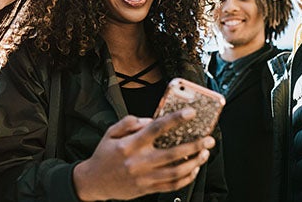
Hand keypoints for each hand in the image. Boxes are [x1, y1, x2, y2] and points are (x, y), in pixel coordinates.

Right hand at [73, 108, 214, 200]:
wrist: (93, 182)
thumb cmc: (104, 155)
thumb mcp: (111, 132)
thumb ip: (130, 122)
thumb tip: (151, 120)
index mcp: (131, 144)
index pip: (157, 129)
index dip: (175, 119)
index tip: (190, 113)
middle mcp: (139, 161)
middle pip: (173, 153)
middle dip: (194, 145)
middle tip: (208, 139)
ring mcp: (144, 177)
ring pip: (176, 172)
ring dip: (194, 163)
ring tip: (205, 153)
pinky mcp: (146, 189)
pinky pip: (171, 186)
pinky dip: (185, 178)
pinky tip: (194, 170)